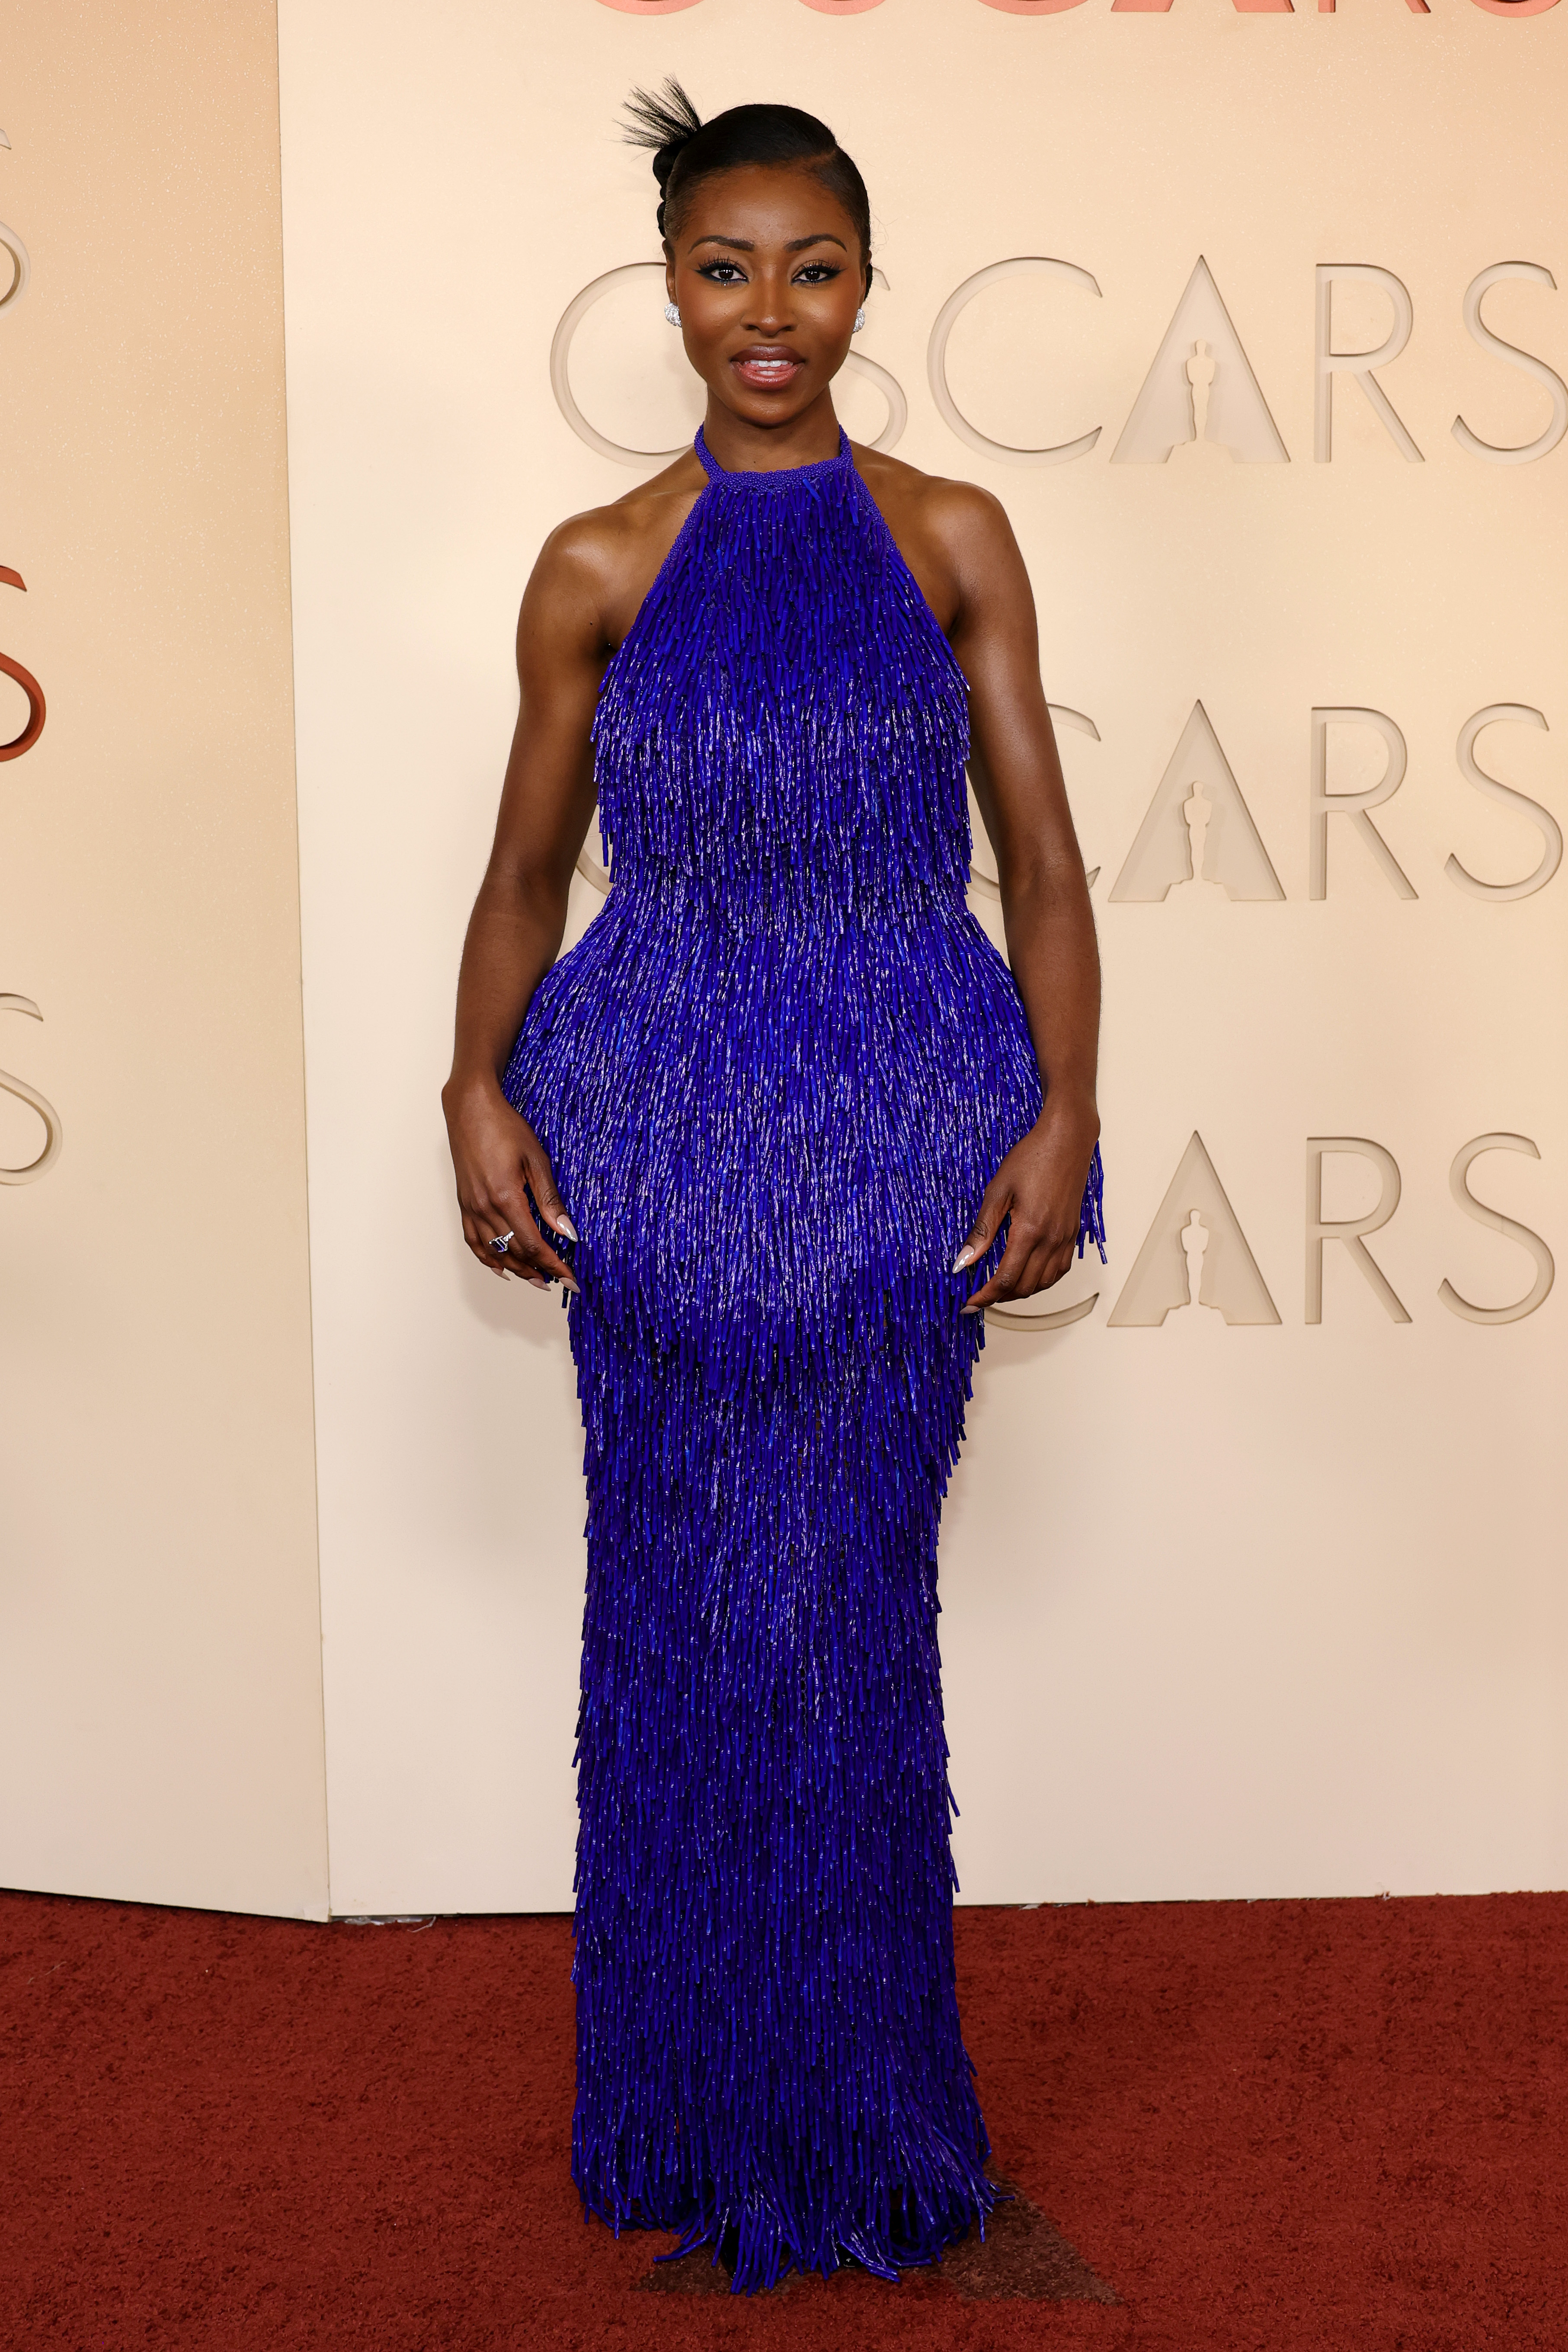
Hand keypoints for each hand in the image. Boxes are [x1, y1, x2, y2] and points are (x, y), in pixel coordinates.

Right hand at [442, 1077, 577, 1291]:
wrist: (470, 1108)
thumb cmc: (505, 1127)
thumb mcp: (537, 1160)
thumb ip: (550, 1200)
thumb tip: (568, 1233)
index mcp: (506, 1198)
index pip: (533, 1246)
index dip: (553, 1266)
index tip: (571, 1278)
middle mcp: (484, 1208)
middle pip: (514, 1253)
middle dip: (539, 1272)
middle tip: (560, 1282)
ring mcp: (471, 1207)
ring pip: (493, 1252)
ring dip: (516, 1269)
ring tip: (537, 1280)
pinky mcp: (463, 1203)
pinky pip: (473, 1240)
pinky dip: (487, 1258)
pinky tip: (501, 1267)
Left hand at [953, 1095, 1099, 1314]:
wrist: (1066, 1140)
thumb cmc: (1032, 1158)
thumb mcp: (998, 1190)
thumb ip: (982, 1230)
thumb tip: (963, 1261)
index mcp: (1030, 1230)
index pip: (1006, 1279)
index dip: (985, 1296)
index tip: (969, 1302)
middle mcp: (1052, 1239)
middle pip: (1024, 1286)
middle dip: (999, 1297)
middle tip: (978, 1296)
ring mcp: (1065, 1238)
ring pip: (1043, 1283)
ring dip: (1020, 1292)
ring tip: (999, 1289)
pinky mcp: (1073, 1233)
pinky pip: (1060, 1270)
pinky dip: (1042, 1281)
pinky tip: (1027, 1275)